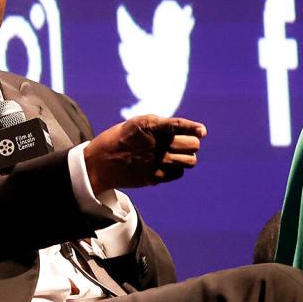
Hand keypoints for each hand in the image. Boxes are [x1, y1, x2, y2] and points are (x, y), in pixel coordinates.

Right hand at [84, 115, 206, 193]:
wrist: (100, 162)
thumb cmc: (121, 139)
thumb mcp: (137, 124)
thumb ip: (160, 125)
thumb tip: (184, 129)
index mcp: (150, 127)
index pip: (179, 126)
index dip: (194, 128)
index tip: (202, 131)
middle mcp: (156, 145)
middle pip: (192, 145)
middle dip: (192, 142)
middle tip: (185, 142)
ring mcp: (156, 163)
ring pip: (190, 161)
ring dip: (188, 157)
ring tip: (179, 154)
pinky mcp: (155, 177)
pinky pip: (179, 173)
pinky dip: (177, 168)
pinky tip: (168, 164)